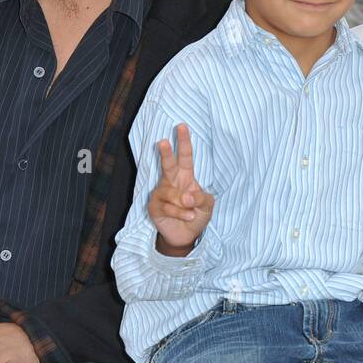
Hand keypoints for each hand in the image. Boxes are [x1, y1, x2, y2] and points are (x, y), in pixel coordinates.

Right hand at [148, 123, 214, 250]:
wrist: (186, 235)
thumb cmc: (196, 214)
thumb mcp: (207, 205)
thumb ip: (202, 198)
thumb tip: (188, 196)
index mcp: (185, 177)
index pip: (185, 157)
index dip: (184, 142)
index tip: (182, 126)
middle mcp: (171, 182)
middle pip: (168, 165)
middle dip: (166, 153)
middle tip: (163, 141)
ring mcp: (161, 194)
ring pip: (171, 193)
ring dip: (185, 204)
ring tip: (192, 211)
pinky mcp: (154, 207)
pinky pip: (168, 207)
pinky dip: (181, 213)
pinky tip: (188, 217)